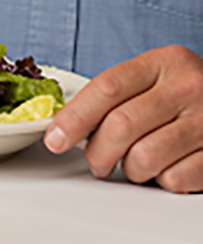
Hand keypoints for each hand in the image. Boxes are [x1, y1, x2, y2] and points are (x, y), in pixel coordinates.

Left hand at [44, 45, 202, 191]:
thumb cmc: (186, 94)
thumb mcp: (155, 78)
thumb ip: (117, 94)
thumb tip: (67, 124)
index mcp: (163, 63)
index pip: (106, 88)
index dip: (74, 117)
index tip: (55, 138)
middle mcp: (188, 87)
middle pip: (121, 125)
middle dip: (98, 152)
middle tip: (97, 161)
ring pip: (145, 157)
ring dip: (131, 169)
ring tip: (136, 163)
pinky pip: (175, 179)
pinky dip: (162, 181)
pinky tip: (166, 168)